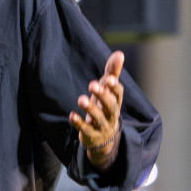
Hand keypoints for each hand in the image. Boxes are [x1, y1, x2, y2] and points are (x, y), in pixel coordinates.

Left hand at [70, 51, 124, 168]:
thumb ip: (112, 73)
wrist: (103, 137)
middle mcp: (111, 114)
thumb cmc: (104, 107)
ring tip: (80, 99)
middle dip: (102, 96)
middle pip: (110, 106)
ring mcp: (102, 126)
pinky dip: (79, 123)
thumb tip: (119, 53)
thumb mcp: (108, 90)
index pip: (119, 94)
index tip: (108, 79)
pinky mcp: (91, 136)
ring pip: (98, 119)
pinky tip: (71, 115)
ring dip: (90, 109)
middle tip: (92, 85)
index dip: (114, 87)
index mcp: (115, 102)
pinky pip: (86, 130)